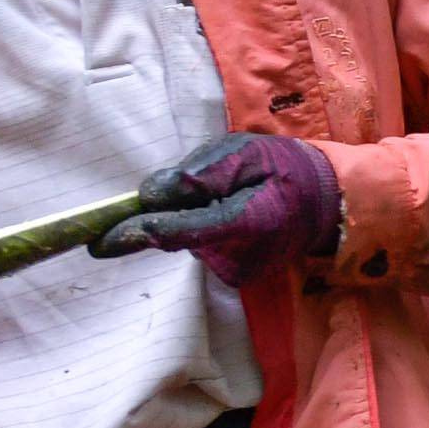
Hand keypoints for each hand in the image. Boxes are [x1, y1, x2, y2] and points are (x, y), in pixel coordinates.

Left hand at [98, 130, 342, 291]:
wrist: (328, 205)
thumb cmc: (285, 170)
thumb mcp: (246, 151)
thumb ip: (200, 171)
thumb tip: (152, 193)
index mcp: (244, 225)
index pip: (180, 232)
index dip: (138, 232)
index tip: (101, 241)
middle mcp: (238, 258)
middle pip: (177, 235)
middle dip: (174, 209)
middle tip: (212, 182)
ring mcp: (237, 272)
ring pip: (187, 241)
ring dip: (192, 216)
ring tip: (232, 195)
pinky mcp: (234, 276)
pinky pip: (201, 248)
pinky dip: (204, 228)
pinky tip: (233, 213)